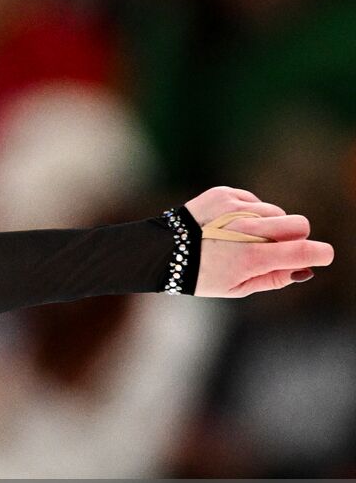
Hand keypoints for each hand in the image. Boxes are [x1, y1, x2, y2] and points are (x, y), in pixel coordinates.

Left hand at [183, 186, 334, 296]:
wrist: (160, 252)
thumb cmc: (202, 275)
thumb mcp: (238, 288)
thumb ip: (275, 279)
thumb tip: (305, 270)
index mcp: (251, 258)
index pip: (303, 250)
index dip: (320, 254)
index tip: (322, 256)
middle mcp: (246, 230)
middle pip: (299, 224)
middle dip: (296, 236)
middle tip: (276, 248)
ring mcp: (235, 208)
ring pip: (276, 212)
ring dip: (268, 225)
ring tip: (240, 238)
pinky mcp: (224, 194)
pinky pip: (254, 201)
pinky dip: (248, 213)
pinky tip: (227, 225)